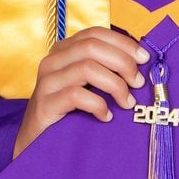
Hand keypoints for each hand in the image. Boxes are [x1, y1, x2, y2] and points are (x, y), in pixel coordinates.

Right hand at [12, 26, 148, 157]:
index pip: (95, 34)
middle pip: (92, 47)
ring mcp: (46, 82)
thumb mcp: (86, 86)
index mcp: (64, 51)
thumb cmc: (67, 113)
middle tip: (138, 83)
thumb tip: (139, 63)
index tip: (144, 58)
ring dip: (115, 84)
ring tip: (126, 103)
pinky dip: (98, 104)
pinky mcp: (44, 104)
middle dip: (122, 62)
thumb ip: (104, 70)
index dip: (123, 43)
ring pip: (86, 68)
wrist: (34, 144)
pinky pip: (76, 95)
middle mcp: (52, 60)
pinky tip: (106, 116)